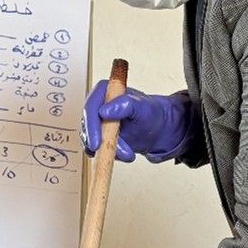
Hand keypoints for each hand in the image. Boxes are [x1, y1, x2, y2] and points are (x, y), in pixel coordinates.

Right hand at [81, 82, 196, 163]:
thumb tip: (105, 111)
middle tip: (117, 152)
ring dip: (108, 151)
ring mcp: (97, 123)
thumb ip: (125, 105)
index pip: (90, 109)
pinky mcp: (100, 137)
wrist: (159, 128)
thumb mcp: (142, 107)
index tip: (97, 142)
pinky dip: (108, 155)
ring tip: (128, 153)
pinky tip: (123, 154)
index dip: (91, 127)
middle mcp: (97, 106)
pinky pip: (96, 150)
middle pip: (88, 127)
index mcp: (104, 92)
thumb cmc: (152, 113)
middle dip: (102, 143)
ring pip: (91, 141)